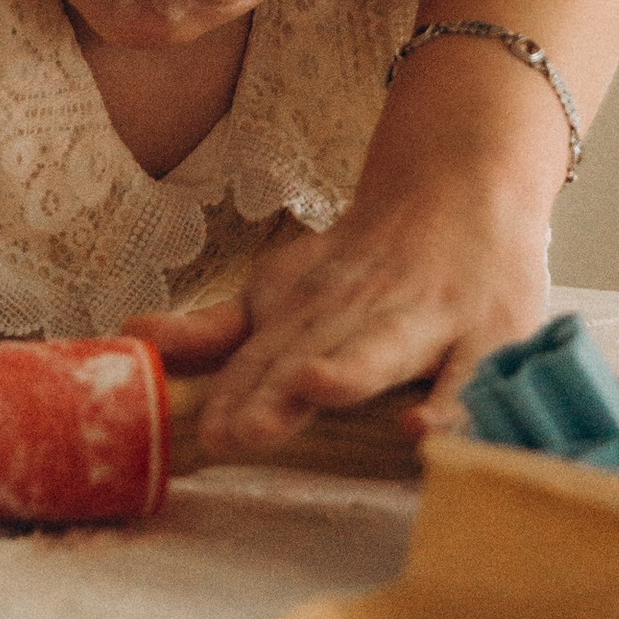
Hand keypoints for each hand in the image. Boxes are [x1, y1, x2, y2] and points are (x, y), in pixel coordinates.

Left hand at [136, 172, 553, 463]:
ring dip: (353, 369)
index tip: (207, 432)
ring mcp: (427, 323)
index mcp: (310, 308)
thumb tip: (130, 336)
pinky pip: (468, 377)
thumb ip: (217, 332)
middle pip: (316, 353)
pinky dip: (451, 403)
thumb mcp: (284, 291)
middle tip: (239, 431)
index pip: (265, 357)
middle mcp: (363, 313)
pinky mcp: (488, 340)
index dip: (236, 394)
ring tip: (316, 387)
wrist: (464, 187)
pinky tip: (422, 427)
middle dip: (278, 391)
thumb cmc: (362, 264)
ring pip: (386, 349)